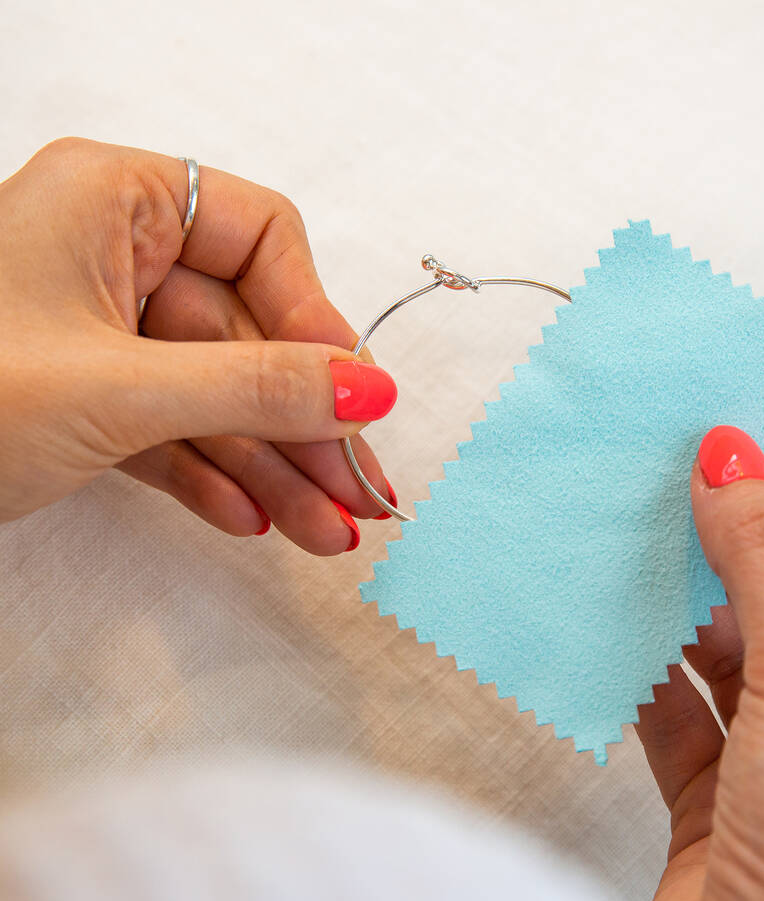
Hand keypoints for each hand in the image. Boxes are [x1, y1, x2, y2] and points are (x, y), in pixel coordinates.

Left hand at [0, 138, 396, 553]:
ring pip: (216, 396)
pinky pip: (172, 431)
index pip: (261, 237)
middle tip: (360, 492)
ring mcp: (101, 333)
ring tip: (326, 534)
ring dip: (273, 468)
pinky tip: (252, 522)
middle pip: (248, 335)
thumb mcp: (121, 388)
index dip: (316, 316)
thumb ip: (258, 387)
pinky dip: (211, 477)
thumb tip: (373, 388)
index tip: (355, 394)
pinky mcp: (87, 399)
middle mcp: (113, 257)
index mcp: (114, 201)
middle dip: (304, 425)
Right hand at [636, 426, 763, 900]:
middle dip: (746, 553)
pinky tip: (621, 630)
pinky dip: (656, 674)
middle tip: (687, 488)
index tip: (752, 452)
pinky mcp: (729, 801)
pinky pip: (690, 713)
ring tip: (645, 545)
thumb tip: (735, 457)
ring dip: (693, 611)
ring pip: (741, 657)